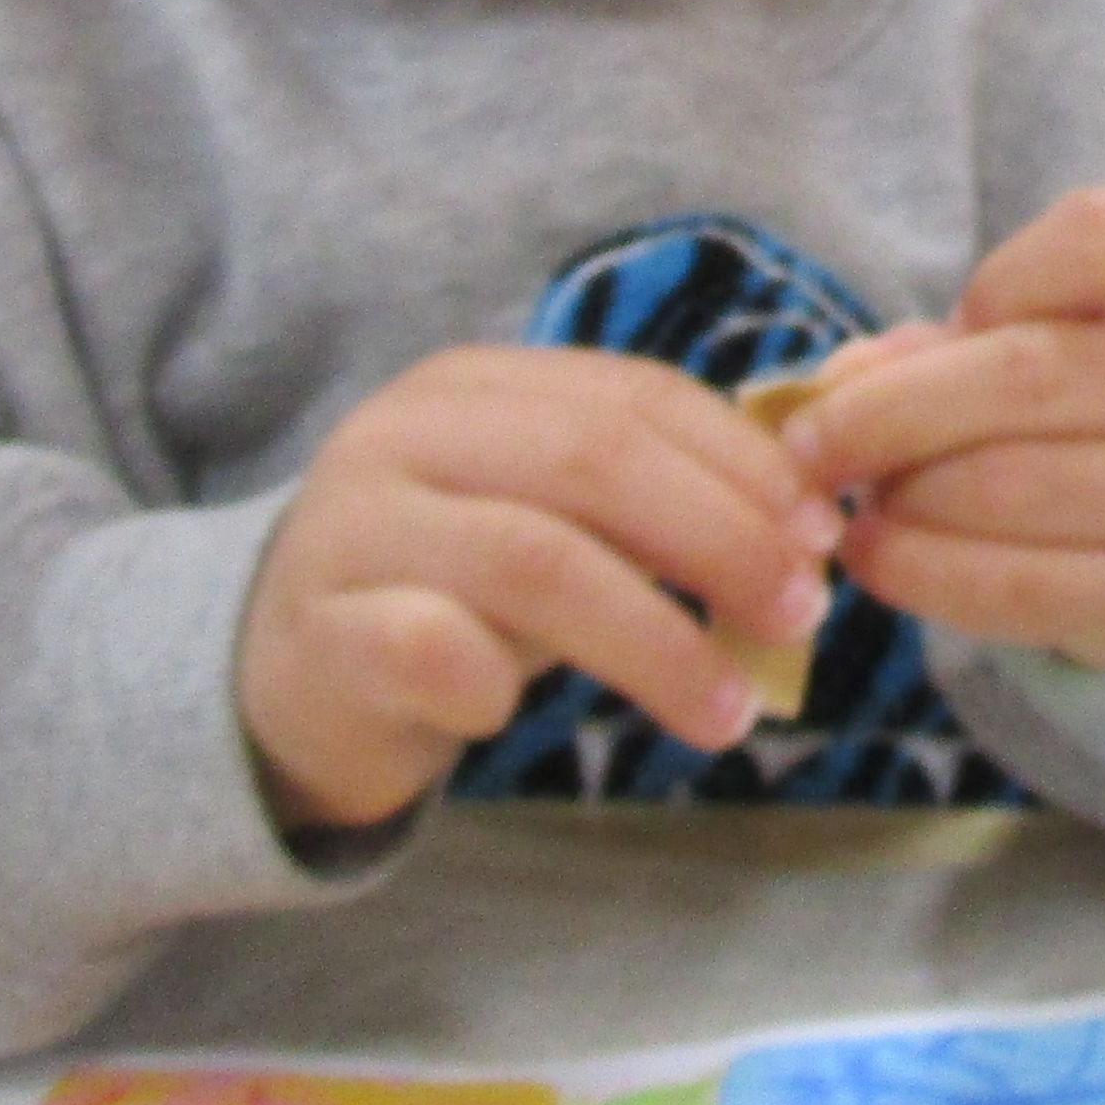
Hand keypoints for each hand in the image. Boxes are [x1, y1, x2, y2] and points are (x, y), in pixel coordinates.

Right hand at [236, 346, 838, 834]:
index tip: (824, 534)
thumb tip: (813, 523)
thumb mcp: (550, 523)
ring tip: (730, 709)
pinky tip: (517, 718)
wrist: (280, 680)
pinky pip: (435, 650)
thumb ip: (653, 500)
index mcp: (474, 385)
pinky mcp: (319, 632)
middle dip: (720, 539)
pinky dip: (500, 688)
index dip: (744, 463)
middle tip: (798, 616)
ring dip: (657, 640)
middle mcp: (405, 434)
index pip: (635, 396)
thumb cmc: (451, 592)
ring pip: (536, 560)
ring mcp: (353, 526)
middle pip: (595, 463)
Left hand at [784, 188, 1104, 670]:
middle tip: (808, 443)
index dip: (1003, 276)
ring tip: (853, 500)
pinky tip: (874, 555)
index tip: (953, 323)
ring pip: (1015, 488)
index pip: (1100, 239)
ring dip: (902, 498)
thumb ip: (940, 345)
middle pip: (1030, 376)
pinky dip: (921, 573)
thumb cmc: (1094, 404)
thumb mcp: (1041, 340)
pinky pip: (1020, 588)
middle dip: (890, 413)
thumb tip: (836, 384)